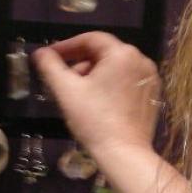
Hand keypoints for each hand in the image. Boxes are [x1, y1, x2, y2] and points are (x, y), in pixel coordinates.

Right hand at [33, 33, 160, 159]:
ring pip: (115, 68)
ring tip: (77, 93)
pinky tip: (97, 102)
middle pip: (104, 53)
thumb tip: (40, 53)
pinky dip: (110, 86)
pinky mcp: (151, 96)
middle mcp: (140, 60)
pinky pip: (126, 82)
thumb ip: (50, 67)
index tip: (50, 56)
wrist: (123, 153)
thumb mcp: (66, 91)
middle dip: (80, 63)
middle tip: (63, 79)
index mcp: (122, 53)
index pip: (91, 39)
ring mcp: (149, 79)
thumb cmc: (93, 120)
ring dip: (94, 75)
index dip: (67, 46)